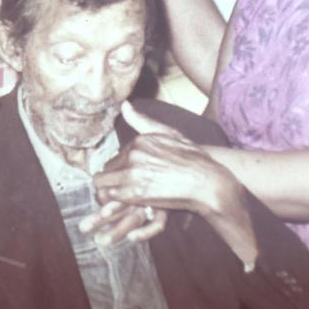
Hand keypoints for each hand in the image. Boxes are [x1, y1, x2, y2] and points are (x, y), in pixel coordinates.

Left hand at [92, 101, 257, 264]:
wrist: (206, 182)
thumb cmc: (192, 159)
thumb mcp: (169, 134)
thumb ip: (143, 121)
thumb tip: (124, 105)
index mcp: (140, 141)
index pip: (116, 155)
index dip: (121, 167)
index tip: (129, 176)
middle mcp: (133, 155)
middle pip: (107, 168)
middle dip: (112, 177)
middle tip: (123, 188)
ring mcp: (133, 174)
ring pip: (103, 182)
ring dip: (110, 189)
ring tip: (122, 196)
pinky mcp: (134, 193)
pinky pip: (110, 196)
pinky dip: (114, 201)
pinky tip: (127, 203)